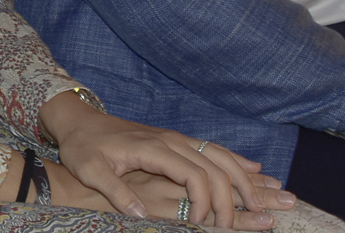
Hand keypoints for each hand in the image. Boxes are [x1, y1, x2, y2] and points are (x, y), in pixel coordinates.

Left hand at [39, 91, 282, 225]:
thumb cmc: (83, 147)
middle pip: (215, 166)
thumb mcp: (91, 169)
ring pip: (220, 155)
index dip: (206, 202)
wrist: (78, 121)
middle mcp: (170, 140)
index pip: (194, 175)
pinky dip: (236, 160)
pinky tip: (255, 169)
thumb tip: (140, 214)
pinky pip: (212, 148)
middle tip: (256, 221)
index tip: (208, 224)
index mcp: (153, 148)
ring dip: (245, 177)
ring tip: (267, 201)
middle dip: (238, 194)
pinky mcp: (174, 140)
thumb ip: (115, 190)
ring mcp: (174, 138)